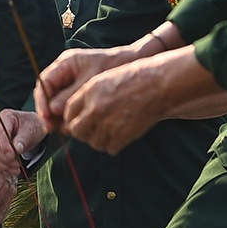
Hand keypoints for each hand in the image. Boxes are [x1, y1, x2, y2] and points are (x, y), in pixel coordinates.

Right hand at [0, 109, 44, 178]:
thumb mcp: (32, 130)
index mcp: (5, 117)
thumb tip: (16, 149)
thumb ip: (23, 139)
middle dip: (4, 158)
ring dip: (3, 165)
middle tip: (17, 164)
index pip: (0, 133)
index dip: (5, 146)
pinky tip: (12, 170)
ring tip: (17, 169)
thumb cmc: (33, 125)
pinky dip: (2, 167)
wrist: (34, 128)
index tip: (13, 156)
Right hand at [36, 44, 137, 131]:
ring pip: (57, 103)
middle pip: (48, 95)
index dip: (42, 101)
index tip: (47, 116)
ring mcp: (71, 83)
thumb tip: (53, 110)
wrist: (133, 63)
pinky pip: (69, 106)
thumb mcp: (91, 80)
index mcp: (64, 64)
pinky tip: (75, 126)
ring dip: (59, 117)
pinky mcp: (79, 93)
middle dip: (49, 112)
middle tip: (52, 128)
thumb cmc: (113, 67)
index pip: (43, 83)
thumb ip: (71, 95)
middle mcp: (64, 73)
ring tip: (67, 130)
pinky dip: (70, 117)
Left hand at [60, 53, 177, 153]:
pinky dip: (113, 145)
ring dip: (98, 140)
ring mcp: (109, 124)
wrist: (158, 84)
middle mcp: (95, 109)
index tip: (79, 120)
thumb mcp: (104, 80)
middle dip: (82, 131)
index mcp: (89, 92)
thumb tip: (75, 115)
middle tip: (92, 129)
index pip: (68, 113)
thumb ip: (87, 96)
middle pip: (76, 130)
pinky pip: (109, 148)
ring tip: (108, 131)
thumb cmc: (133, 79)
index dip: (72, 118)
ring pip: (93, 142)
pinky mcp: (123, 135)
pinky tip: (119, 136)